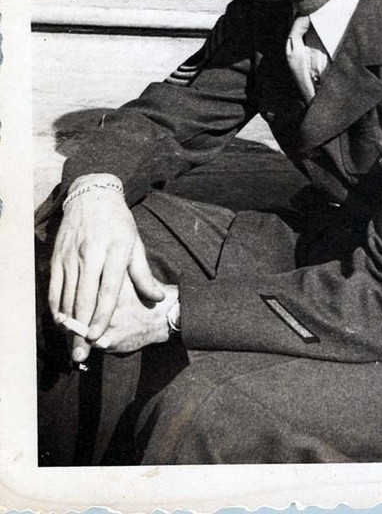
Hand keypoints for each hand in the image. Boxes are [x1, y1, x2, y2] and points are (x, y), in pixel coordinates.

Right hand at [48, 174, 164, 361]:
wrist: (92, 196)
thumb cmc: (119, 223)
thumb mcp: (135, 244)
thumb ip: (143, 274)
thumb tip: (157, 298)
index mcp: (114, 251)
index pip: (107, 289)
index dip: (102, 315)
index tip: (98, 336)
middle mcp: (91, 254)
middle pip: (84, 298)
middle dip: (82, 328)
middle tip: (82, 353)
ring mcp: (71, 255)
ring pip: (67, 296)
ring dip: (69, 323)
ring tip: (73, 344)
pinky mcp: (57, 256)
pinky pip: (55, 287)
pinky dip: (56, 307)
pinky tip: (61, 322)